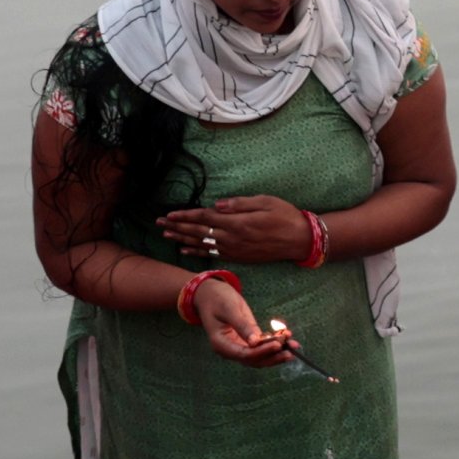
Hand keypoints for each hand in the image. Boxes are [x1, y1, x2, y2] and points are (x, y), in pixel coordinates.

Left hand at [160, 196, 307, 264]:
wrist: (299, 240)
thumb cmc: (285, 215)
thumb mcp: (265, 201)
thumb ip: (239, 204)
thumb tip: (217, 205)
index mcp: (237, 222)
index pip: (205, 217)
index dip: (186, 215)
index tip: (169, 213)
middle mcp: (232, 238)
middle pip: (199, 231)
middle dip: (178, 226)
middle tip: (159, 223)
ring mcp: (234, 250)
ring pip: (202, 244)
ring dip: (182, 239)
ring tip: (166, 235)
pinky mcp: (238, 257)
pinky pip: (212, 255)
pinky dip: (197, 252)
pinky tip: (184, 250)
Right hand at [182, 271, 298, 366]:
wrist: (210, 293)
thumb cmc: (217, 298)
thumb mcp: (229, 309)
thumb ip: (242, 326)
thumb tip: (255, 342)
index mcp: (221, 344)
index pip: (244, 354)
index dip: (262, 352)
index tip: (277, 345)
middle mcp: (230, 349)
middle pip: (254, 360)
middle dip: (273, 356)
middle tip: (291, 351)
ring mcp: (238, 345)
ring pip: (259, 355)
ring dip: (277, 352)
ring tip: (293, 344)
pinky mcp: (246, 338)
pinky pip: (261, 345)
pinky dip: (274, 342)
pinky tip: (286, 336)